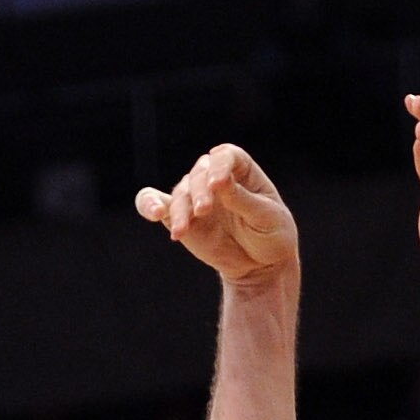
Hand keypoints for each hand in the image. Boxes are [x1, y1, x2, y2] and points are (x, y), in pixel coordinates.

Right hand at [133, 141, 298, 288]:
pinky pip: (154, 202)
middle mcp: (214, 177)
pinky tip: (155, 213)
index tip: (218, 184)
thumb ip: (242, 199)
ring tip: (182, 231)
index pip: (226, 156)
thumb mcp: (266, 217)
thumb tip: (219, 180)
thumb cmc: (271, 234)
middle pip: (199, 172)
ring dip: (180, 209)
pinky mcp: (179, 216)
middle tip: (204, 211)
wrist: (260, 264)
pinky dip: (149, 204)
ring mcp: (195, 196)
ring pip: (180, 192)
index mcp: (240, 169)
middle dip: (199, 191)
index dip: (220, 166)